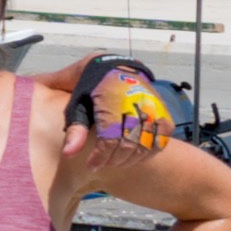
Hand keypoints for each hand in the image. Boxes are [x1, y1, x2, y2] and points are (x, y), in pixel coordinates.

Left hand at [63, 61, 177, 169]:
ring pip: (146, 144)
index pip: (110, 139)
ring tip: (116, 160)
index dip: (101, 157)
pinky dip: (149, 151)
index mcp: (111, 99)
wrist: (114, 65)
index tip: (91, 165)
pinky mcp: (162, 110)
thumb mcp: (76, 104)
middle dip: (114, 160)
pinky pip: (161, 138)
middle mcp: (135, 102)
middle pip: (129, 144)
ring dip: (131, 159)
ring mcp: (152, 105)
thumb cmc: (90, 88)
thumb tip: (68, 155)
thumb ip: (75, 129)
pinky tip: (135, 154)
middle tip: (103, 163)